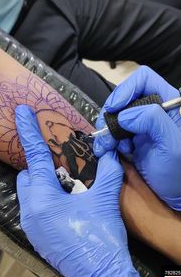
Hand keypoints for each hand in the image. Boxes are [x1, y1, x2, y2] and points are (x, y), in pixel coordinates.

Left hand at [15, 105, 152, 276]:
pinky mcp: (36, 238)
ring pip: (28, 194)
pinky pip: (33, 210)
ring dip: (43, 186)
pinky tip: (66, 207)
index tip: (21, 113)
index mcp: (43, 200)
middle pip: (27, 177)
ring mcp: (31, 227)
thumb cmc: (101, 238)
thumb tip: (109, 153)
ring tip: (67, 190)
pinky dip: (44, 201)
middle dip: (41, 168)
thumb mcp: (105, 200)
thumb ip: (106, 171)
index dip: (28, 132)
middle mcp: (30, 212)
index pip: (35, 158)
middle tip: (64, 171)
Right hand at [93, 66, 180, 210]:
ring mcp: (142, 125)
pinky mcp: (133, 139)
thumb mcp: (172, 145)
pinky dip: (107, 140)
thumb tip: (124, 115)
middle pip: (125, 97)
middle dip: (111, 113)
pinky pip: (114, 132)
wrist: (176, 196)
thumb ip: (152, 121)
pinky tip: (109, 151)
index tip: (114, 109)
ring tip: (105, 146)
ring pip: (116, 115)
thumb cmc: (179, 173)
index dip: (126, 89)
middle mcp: (154, 110)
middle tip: (105, 132)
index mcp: (169, 105)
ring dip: (107, 130)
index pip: (144, 80)